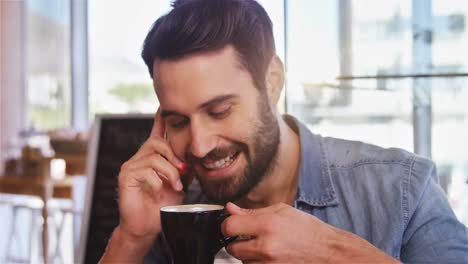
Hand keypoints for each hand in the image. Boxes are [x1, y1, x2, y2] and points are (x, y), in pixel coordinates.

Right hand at [117, 108, 185, 241]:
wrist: (147, 226)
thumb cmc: (162, 205)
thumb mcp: (179, 183)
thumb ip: (184, 168)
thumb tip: (195, 158)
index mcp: (152, 157)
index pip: (156, 132)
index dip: (160, 118)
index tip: (164, 105)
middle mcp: (140, 158)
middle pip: (157, 143)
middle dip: (174, 157)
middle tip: (183, 172)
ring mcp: (130, 166)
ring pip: (154, 157)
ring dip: (170, 172)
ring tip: (175, 185)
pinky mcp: (125, 177)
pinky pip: (146, 171)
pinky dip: (157, 182)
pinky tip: (158, 191)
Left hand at [222, 203, 398, 263]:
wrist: (328, 252)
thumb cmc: (308, 230)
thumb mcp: (282, 211)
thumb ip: (253, 212)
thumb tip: (231, 209)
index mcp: (267, 225)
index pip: (229, 227)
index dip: (228, 224)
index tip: (232, 224)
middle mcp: (266, 247)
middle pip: (232, 248)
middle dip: (236, 241)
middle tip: (249, 236)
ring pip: (242, 261)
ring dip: (247, 254)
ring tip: (264, 245)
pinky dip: (256, 262)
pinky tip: (268, 255)